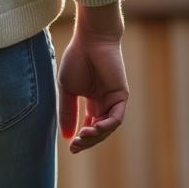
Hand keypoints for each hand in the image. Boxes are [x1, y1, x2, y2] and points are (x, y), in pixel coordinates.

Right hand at [58, 3, 127, 153]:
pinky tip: (92, 129)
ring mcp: (114, 99)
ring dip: (96, 136)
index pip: (90, 126)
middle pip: (99, 130)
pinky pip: (116, 117)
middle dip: (87, 141)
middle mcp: (104, 102)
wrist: (90, 41)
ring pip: (108, 127)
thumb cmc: (76, 60)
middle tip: (75, 146)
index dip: (81, 139)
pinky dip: (106, 126)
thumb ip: (67, 112)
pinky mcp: (121, 95)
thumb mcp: (67, 91)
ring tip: (82, 137)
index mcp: (92, 101)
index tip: (70, 146)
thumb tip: (67, 135)